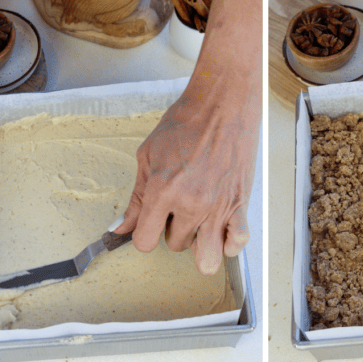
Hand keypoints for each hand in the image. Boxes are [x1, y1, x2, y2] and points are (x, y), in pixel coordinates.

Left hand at [116, 76, 259, 274]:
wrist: (222, 103)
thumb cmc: (187, 121)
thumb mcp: (149, 154)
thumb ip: (137, 196)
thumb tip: (122, 226)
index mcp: (164, 190)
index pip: (145, 242)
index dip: (145, 234)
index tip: (151, 223)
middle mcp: (191, 203)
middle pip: (175, 246)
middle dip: (173, 230)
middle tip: (178, 207)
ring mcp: (218, 206)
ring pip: (206, 258)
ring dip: (200, 244)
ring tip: (199, 224)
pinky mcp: (240, 202)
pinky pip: (237, 243)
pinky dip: (229, 242)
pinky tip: (221, 227)